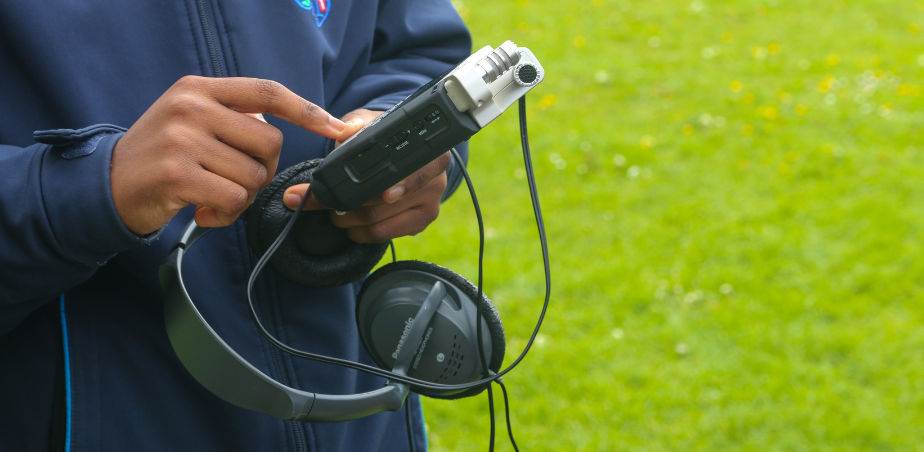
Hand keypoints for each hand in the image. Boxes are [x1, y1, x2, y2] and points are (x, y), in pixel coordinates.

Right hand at [110, 76, 347, 234]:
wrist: (107, 186)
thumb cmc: (162, 155)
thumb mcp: (191, 119)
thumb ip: (233, 117)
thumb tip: (283, 127)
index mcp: (199, 88)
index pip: (266, 92)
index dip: (306, 110)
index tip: (336, 126)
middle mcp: (191, 107)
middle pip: (270, 143)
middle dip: (264, 171)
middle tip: (235, 180)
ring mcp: (182, 139)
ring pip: (253, 176)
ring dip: (242, 197)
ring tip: (213, 197)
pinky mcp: (177, 175)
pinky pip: (234, 200)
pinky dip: (227, 215)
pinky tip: (205, 213)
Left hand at [282, 109, 450, 243]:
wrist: (405, 160)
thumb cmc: (387, 142)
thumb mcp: (374, 125)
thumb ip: (357, 124)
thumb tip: (345, 131)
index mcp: (432, 154)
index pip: (419, 173)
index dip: (403, 186)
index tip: (385, 195)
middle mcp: (436, 181)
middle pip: (390, 202)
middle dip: (355, 205)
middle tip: (333, 204)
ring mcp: (429, 205)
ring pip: (382, 221)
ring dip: (352, 221)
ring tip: (337, 214)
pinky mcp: (419, 224)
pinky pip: (385, 235)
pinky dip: (363, 233)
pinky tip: (353, 226)